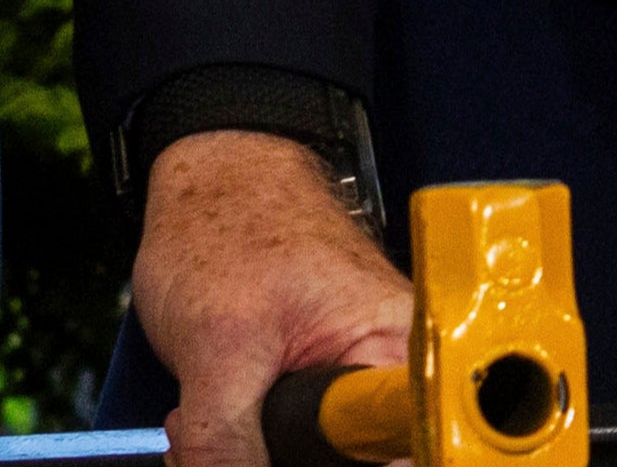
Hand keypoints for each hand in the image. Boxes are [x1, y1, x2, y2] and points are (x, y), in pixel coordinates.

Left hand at [131, 129, 425, 466]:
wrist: (213, 178)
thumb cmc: (228, 223)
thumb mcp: (217, 347)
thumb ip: (226, 441)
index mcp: (397, 347)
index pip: (404, 449)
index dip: (351, 461)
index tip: (308, 449)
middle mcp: (389, 364)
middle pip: (354, 458)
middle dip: (277, 460)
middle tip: (223, 441)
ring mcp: (355, 372)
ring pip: (312, 454)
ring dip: (252, 453)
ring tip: (213, 413)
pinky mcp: (323, 379)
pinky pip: (292, 440)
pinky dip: (246, 440)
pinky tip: (218, 411)